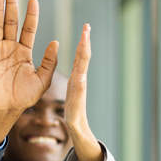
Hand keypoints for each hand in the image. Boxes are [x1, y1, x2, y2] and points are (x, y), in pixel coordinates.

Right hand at [0, 0, 58, 145]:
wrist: (6, 109)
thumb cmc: (25, 97)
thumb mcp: (43, 80)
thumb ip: (49, 62)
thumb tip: (56, 43)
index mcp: (24, 52)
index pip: (28, 28)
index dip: (31, 15)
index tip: (33, 1)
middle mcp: (10, 48)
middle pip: (11, 22)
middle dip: (11, 5)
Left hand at [64, 24, 102, 160]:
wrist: (78, 133)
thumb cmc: (75, 114)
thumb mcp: (73, 94)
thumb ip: (77, 84)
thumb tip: (79, 75)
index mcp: (77, 80)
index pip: (80, 58)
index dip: (83, 43)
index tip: (86, 27)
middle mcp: (80, 84)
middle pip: (83, 61)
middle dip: (85, 44)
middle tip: (87, 28)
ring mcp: (79, 94)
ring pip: (81, 73)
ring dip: (83, 58)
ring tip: (84, 44)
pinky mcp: (76, 105)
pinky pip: (78, 94)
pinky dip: (80, 84)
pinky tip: (81, 75)